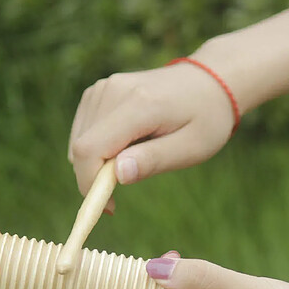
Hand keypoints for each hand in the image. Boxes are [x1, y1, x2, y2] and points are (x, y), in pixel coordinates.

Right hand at [68, 62, 235, 211]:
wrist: (208, 82)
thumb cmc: (204, 119)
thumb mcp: (191, 147)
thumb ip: (153, 160)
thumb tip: (117, 174)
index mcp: (138, 104)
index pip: (90, 149)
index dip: (89, 183)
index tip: (110, 206)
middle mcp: (113, 91)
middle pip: (81, 148)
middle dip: (96, 176)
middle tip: (129, 181)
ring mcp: (103, 88)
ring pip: (79, 142)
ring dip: (98, 162)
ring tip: (136, 154)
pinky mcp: (97, 92)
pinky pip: (83, 132)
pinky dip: (97, 148)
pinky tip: (125, 143)